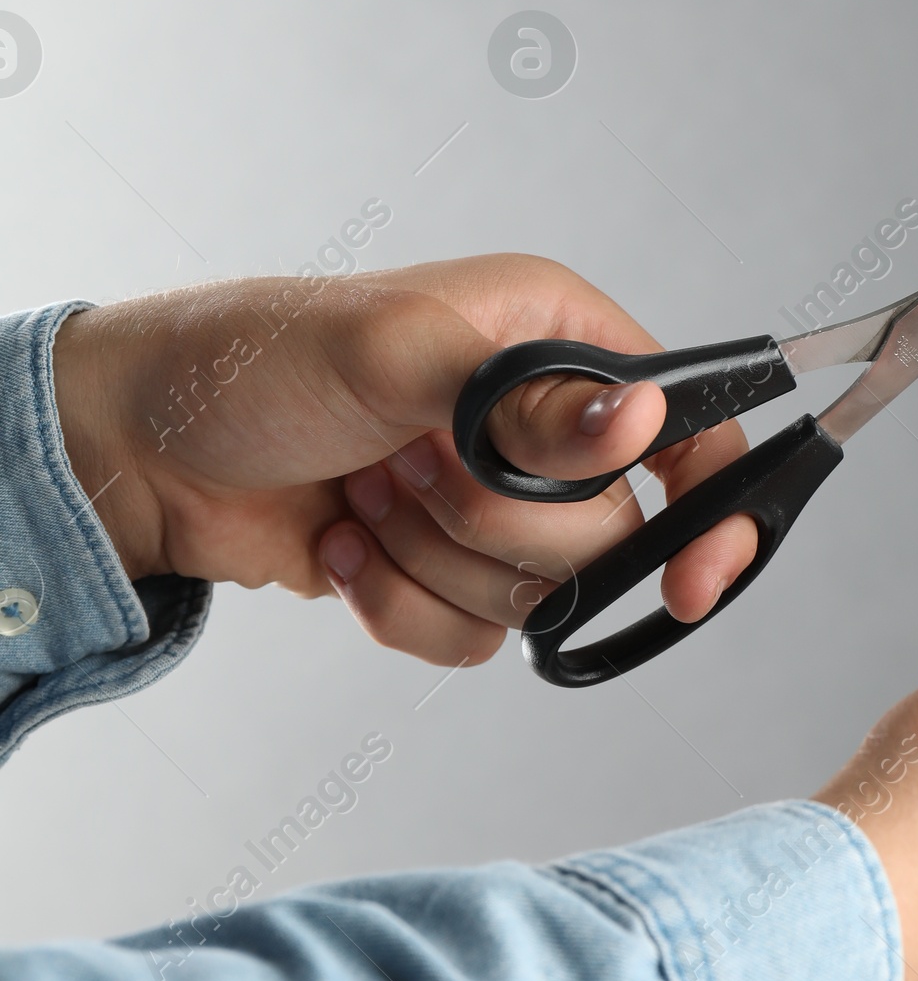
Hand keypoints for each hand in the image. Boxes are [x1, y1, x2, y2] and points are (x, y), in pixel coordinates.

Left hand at [51, 257, 758, 666]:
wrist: (145, 450)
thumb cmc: (257, 363)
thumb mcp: (396, 356)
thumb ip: (527, 401)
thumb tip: (640, 418)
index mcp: (558, 340)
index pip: (689, 429)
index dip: (709, 507)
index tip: (693, 578)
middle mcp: (542, 425)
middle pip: (611, 536)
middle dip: (494, 523)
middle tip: (408, 465)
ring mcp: (496, 506)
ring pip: (540, 599)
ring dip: (433, 563)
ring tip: (365, 496)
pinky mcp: (447, 573)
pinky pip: (476, 640)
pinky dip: (401, 608)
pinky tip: (346, 546)